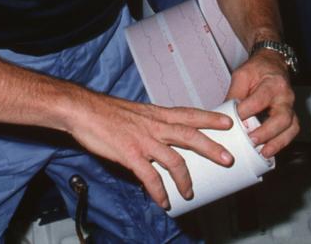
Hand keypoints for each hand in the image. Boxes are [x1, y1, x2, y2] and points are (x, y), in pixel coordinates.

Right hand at [64, 93, 234, 208]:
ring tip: (190, 193)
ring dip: (185, 179)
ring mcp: (143, 141)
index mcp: (156, 114)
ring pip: (174, 160)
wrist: (82, 110)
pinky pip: (150, 177)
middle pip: (190, 136)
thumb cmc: (106, 111)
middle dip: (211, 148)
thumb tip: (162, 138)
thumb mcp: (136, 112)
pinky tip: (163, 201)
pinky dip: (159, 191)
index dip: (210, 118)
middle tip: (227, 158)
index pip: (190, 114)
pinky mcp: (130, 155)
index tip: (228, 121)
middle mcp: (154, 126)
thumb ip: (151, 123)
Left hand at [225, 50, 298, 156]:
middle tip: (251, 141)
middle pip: (282, 117)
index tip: (233, 121)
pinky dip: (282, 143)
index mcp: (273, 83)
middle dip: (267, 132)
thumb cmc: (257, 70)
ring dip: (278, 142)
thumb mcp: (242, 75)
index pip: (260, 100)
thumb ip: (234, 94)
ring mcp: (291, 107)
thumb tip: (224, 115)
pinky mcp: (291, 116)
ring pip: (292, 127)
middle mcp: (286, 96)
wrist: (273, 64)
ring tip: (264, 153)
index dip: (246, 112)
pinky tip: (269, 151)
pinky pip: (292, 132)